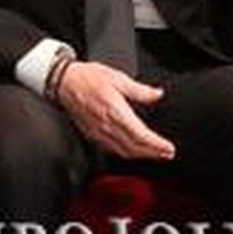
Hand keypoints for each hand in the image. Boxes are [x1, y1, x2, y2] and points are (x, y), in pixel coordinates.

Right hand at [55, 61, 174, 159]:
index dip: (156, 144)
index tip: (169, 148)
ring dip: (141, 155)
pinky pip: (111, 149)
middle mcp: (106, 124)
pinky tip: (132, 151)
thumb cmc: (87, 77)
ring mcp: (98, 132)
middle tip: (168, 154)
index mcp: (115, 110)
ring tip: (155, 155)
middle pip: (134, 147)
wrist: (63, 81)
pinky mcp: (92, 134)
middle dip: (153, 153)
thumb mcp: (117, 77)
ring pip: (123, 151)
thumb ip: (140, 90)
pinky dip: (125, 153)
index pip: (140, 135)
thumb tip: (157, 94)